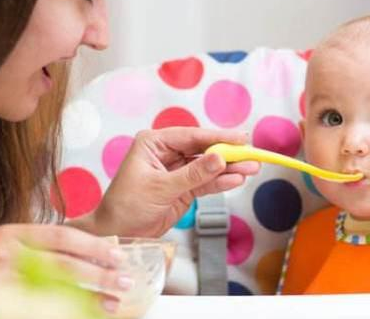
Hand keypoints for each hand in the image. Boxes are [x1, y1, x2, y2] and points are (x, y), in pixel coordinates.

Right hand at [0, 224, 131, 312]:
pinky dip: (58, 312)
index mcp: (15, 234)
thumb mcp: (7, 244)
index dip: (93, 246)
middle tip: (125, 281)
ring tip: (111, 304)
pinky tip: (77, 315)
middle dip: (98, 273)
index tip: (118, 255)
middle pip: (62, 264)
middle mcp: (8, 253)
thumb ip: (39, 247)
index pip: (63, 236)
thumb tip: (86, 256)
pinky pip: (33, 309)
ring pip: (52, 289)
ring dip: (85, 297)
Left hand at [89, 127, 260, 236]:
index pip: (191, 136)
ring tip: (252, 168)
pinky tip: (237, 180)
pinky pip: (206, 182)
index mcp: (154, 143)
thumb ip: (192, 174)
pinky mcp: (183, 188)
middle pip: (203, 149)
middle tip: (251, 153)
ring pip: (208, 166)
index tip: (241, 138)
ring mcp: (176, 171)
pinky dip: (221, 182)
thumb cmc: (126, 206)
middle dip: (228, 152)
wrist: (117, 234)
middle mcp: (166, 153)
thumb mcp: (160, 188)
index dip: (218, 137)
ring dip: (229, 168)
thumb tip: (219, 158)